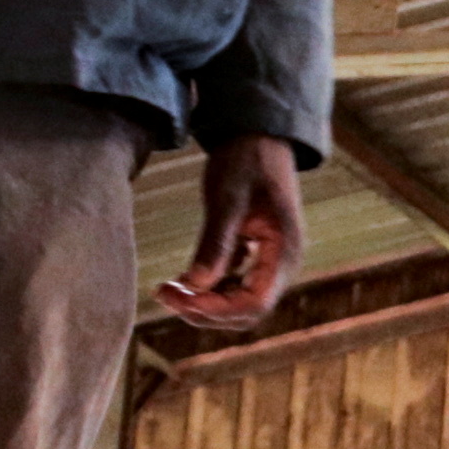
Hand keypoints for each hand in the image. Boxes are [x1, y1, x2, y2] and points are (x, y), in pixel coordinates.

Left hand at [157, 133, 307, 330]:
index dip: (216, 308)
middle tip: (165, 294)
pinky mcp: (255, 255)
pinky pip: (233, 286)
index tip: (179, 294)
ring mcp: (269, 261)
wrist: (258, 135)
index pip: (255, 303)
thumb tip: (195, 287)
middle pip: (246, 312)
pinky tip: (180, 278)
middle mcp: (281, 264)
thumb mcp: (227, 201)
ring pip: (238, 303)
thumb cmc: (245, 161)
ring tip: (167, 288)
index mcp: (284, 252)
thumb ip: (215, 245)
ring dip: (204, 303)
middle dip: (205, 311)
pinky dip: (207, 289)